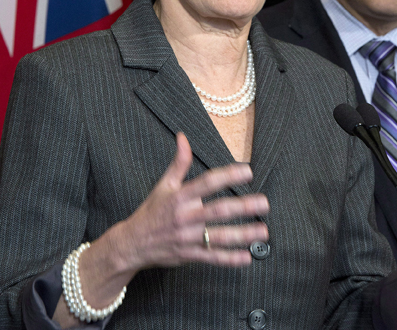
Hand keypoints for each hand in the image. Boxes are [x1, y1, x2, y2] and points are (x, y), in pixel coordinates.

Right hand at [116, 132, 269, 271]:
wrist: (132, 243)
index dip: (227, 176)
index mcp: (180, 196)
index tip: (248, 172)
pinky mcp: (188, 255)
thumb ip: (178, 162)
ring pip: (218, 237)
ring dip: (243, 235)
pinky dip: (229, 259)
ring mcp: (187, 238)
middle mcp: (185, 217)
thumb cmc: (152, 211)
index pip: (207, 183)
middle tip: (264, 203)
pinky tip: (247, 257)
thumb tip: (183, 137)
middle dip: (243, 207)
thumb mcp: (163, 185)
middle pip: (218, 211)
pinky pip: (211, 258)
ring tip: (263, 231)